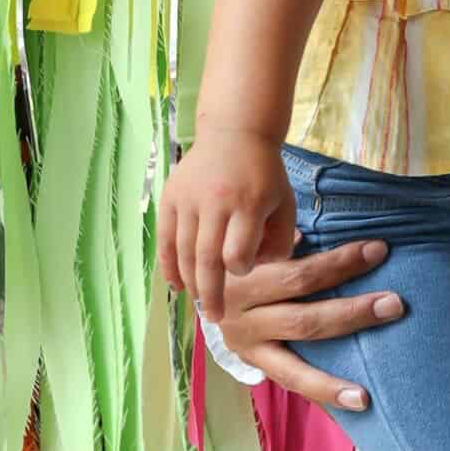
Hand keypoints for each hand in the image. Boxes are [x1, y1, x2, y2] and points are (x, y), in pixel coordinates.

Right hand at [159, 128, 296, 322]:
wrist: (235, 133)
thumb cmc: (265, 175)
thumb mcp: (285, 204)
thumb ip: (281, 240)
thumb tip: (260, 272)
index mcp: (248, 204)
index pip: (237, 253)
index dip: (240, 270)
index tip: (244, 271)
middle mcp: (215, 202)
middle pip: (206, 258)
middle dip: (210, 292)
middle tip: (215, 318)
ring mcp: (188, 199)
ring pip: (182, 251)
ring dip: (189, 281)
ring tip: (199, 302)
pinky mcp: (170, 197)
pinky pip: (164, 238)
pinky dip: (168, 264)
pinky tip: (175, 285)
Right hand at [208, 240, 407, 412]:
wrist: (200, 279)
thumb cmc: (247, 251)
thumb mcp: (259, 240)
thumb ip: (287, 239)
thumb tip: (329, 227)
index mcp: (243, 277)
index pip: (299, 273)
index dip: (341, 262)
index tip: (379, 249)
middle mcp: (239, 314)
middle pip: (303, 317)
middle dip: (353, 312)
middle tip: (396, 303)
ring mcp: (245, 343)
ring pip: (296, 360)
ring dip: (336, 375)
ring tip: (369, 390)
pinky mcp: (253, 363)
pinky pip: (292, 382)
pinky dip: (324, 392)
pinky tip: (357, 402)